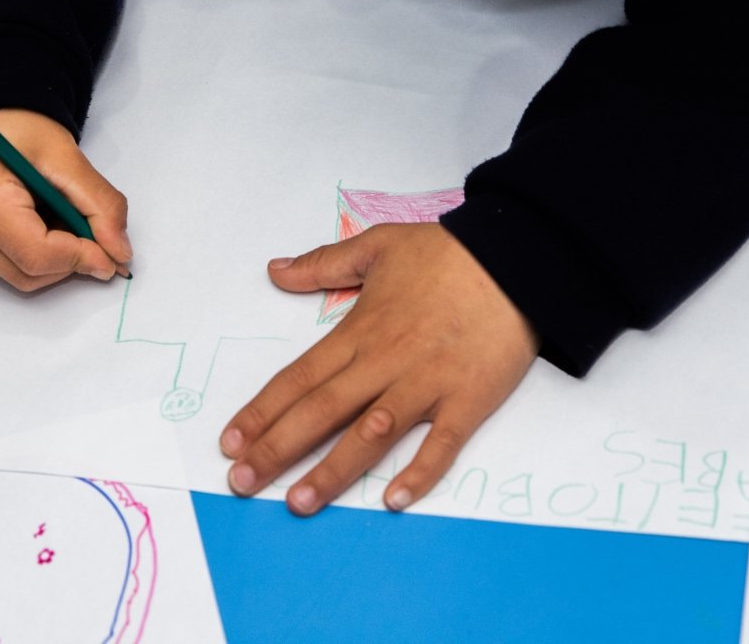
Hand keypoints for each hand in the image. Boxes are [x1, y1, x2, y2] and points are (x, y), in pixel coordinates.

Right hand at [0, 108, 132, 290]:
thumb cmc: (18, 127)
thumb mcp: (67, 156)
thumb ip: (99, 205)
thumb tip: (119, 252)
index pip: (37, 255)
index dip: (81, 259)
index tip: (114, 255)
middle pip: (28, 273)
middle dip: (70, 260)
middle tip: (93, 230)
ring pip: (20, 276)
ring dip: (56, 259)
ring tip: (62, 216)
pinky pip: (9, 266)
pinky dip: (38, 253)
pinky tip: (44, 222)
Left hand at [219, 223, 536, 514]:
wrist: (518, 258)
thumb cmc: (448, 253)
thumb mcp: (378, 245)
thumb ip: (323, 263)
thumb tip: (275, 270)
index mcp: (360, 331)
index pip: (299, 377)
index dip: (262, 412)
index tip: (231, 441)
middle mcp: (386, 363)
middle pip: (322, 411)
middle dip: (277, 449)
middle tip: (241, 483)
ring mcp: (427, 384)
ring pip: (371, 435)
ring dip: (333, 471)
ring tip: (298, 502)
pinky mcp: (468, 400)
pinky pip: (441, 445)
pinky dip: (419, 473)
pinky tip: (393, 500)